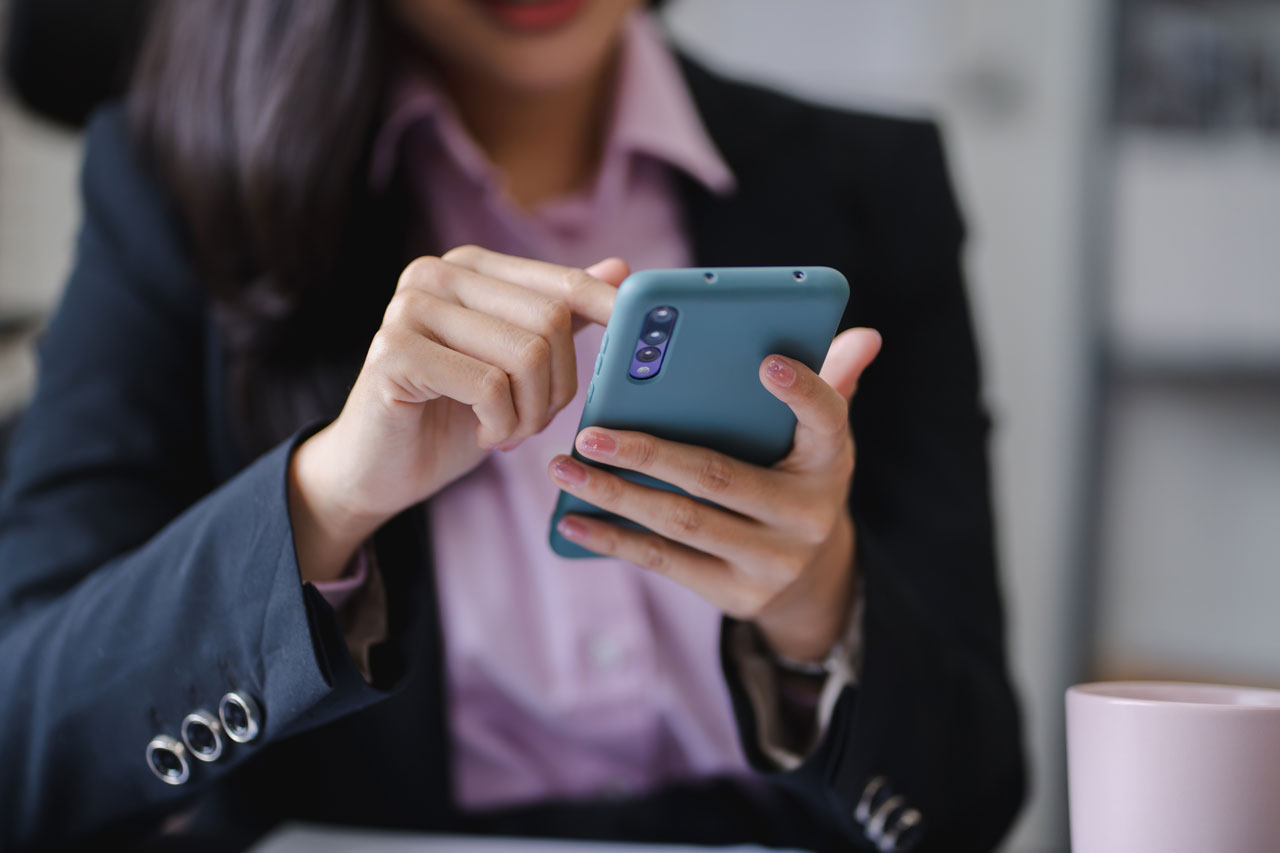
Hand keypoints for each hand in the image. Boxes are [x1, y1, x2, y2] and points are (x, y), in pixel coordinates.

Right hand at [289, 246, 628, 582]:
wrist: (379, 470)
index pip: (562, 282)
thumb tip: (620, 270)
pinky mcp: (394, 351)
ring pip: (527, 354)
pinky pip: (489, 386)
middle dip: (559, 386)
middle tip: (535, 421)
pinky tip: (485, 437)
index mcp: (469, 267)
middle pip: (551, 319)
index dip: (608, 310)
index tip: (641, 336)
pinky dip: (501, 425)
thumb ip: (559, 316)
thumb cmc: (451, 417)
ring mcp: (409, 308)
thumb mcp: (516, 366)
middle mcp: (435, 274)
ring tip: (508, 432)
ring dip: (531, 413)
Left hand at [548, 328, 882, 661]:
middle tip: (590, 430)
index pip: (827, 419)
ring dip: (614, 494)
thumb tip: (864, 334)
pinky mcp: (735, 594)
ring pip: (681, 521)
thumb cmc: (798, 478)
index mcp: (829, 460)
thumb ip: (829, 382)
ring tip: (563, 467)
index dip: (801, 391)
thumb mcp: (819, 437)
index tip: (766, 361)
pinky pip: (665, 562)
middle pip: (718, 476)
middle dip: (647, 452)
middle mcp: (807, 515)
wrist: (811, 576)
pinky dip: (613, 540)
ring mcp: (772, 561)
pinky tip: (572, 518)